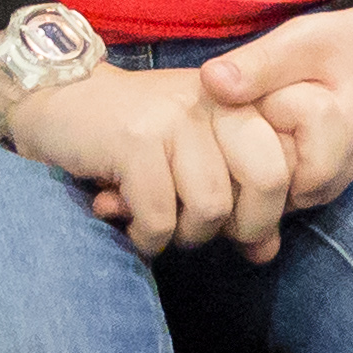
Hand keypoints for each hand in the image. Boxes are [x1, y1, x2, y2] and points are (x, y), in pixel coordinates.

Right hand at [0, 62, 298, 262]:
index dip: (269, 211)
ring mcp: (178, 117)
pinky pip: (160, 216)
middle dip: (242, 226)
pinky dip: (147, 237)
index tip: (236, 225)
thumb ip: (239, 201)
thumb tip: (266, 253)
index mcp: (246, 101)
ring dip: (185, 235)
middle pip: (270, 181)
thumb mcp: (198, 161)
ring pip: (212, 207)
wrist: (61, 99)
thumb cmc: (137, 138)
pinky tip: (131, 225)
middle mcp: (221, 101)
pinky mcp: (135, 139)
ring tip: (162, 225)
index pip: (291, 165)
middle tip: (204, 231)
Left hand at [198, 0, 352, 211]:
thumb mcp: (309, 39)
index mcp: (324, 159)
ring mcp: (305, 200)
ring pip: (240, 174)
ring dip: (246, 138)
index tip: (302, 77)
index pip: (248, 129)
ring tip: (283, 106)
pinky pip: (249, 181)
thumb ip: (260, 62)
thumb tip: (207, 81)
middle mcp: (314, 193)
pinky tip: (275, 124)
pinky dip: (249, 152)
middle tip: (288, 90)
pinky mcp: (298, 197)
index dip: (262, 93)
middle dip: (245, 121)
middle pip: (238, 160)